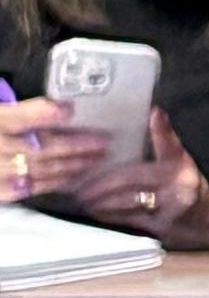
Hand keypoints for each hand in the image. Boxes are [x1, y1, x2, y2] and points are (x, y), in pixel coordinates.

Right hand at [0, 95, 115, 203]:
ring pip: (39, 170)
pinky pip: (28, 189)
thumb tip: (58, 109)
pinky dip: (52, 183)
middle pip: (39, 147)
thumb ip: (17, 112)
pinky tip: (71, 180)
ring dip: (71, 166)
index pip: (18, 117)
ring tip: (96, 160)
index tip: (69, 109)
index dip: (44, 114)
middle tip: (103, 142)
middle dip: (74, 146)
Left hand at [59, 110, 208, 246]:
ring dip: (100, 200)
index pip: (164, 144)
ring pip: (126, 200)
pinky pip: (129, 218)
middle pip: (130, 177)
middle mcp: (178, 183)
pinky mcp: (162, 226)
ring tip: (81, 198)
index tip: (142, 119)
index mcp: (180, 164)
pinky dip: (110, 215)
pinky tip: (97, 212)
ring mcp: (170, 206)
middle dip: (100, 182)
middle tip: (77, 184)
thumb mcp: (182, 162)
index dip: (155, 132)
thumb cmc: (189, 188)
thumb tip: (154, 112)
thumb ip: (165, 142)